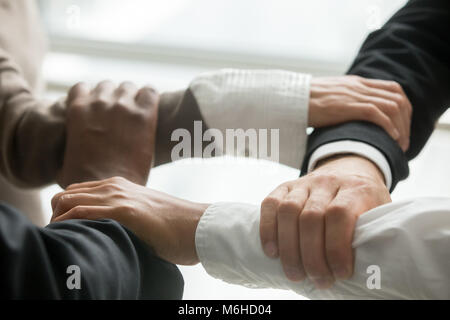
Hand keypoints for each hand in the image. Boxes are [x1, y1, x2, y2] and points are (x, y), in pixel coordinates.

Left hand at [50, 176, 208, 264]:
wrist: (198, 225)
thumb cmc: (175, 226)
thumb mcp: (145, 213)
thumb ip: (127, 214)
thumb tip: (115, 230)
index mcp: (120, 186)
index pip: (76, 192)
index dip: (63, 211)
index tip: (64, 231)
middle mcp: (115, 186)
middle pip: (65, 194)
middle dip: (55, 215)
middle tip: (60, 238)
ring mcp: (119, 197)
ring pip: (68, 200)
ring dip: (57, 220)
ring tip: (61, 240)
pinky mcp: (125, 211)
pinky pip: (82, 211)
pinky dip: (67, 222)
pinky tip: (67, 236)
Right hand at [57, 81, 158, 187]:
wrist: (108, 186)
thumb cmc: (84, 182)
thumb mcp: (63, 165)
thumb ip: (66, 151)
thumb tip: (66, 161)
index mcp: (76, 109)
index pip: (82, 88)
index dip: (92, 98)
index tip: (100, 111)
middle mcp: (98, 102)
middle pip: (107, 86)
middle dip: (113, 98)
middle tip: (122, 116)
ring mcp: (122, 106)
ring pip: (128, 87)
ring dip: (132, 98)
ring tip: (137, 115)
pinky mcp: (144, 114)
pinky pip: (150, 92)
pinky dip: (150, 98)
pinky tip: (150, 113)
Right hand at [260, 155, 390, 288]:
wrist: (351, 168)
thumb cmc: (366, 202)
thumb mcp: (381, 212)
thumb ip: (375, 233)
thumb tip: (371, 272)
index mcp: (356, 189)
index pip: (340, 214)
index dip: (337, 247)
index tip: (340, 273)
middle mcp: (328, 182)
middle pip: (311, 217)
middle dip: (312, 255)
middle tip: (318, 280)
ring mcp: (304, 183)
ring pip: (288, 211)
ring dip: (289, 247)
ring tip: (294, 273)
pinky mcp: (285, 186)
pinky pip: (270, 204)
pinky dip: (268, 229)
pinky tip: (272, 251)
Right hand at [308, 75, 411, 150]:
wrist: (289, 97)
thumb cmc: (304, 101)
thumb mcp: (329, 97)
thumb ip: (343, 102)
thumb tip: (348, 119)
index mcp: (356, 83)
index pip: (392, 89)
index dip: (403, 109)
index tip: (401, 127)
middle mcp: (359, 86)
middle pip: (398, 99)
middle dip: (406, 121)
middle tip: (403, 141)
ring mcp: (354, 94)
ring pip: (392, 106)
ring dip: (401, 127)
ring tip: (399, 145)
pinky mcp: (347, 106)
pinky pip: (377, 114)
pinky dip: (389, 126)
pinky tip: (390, 139)